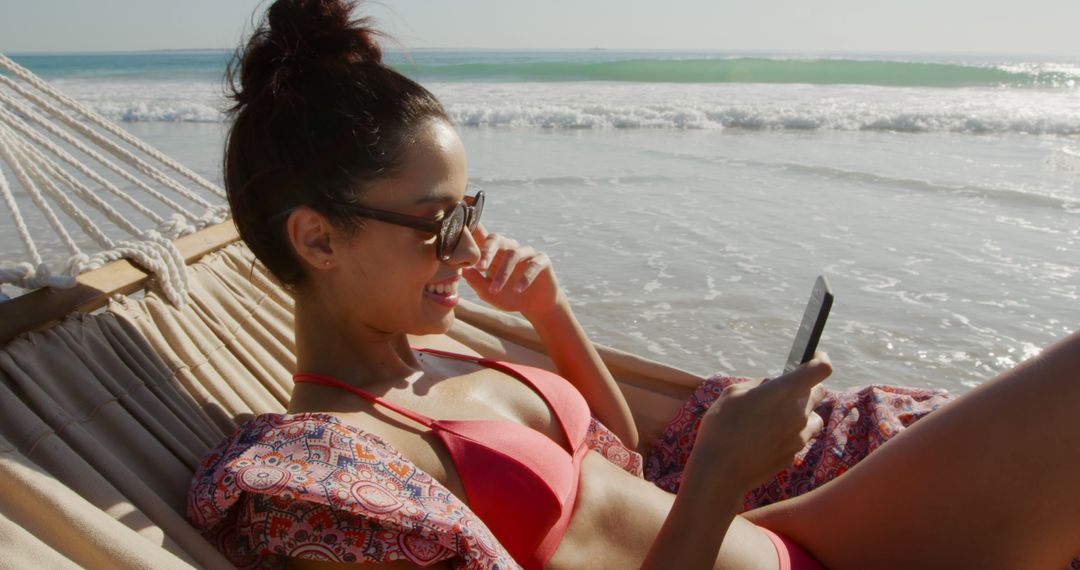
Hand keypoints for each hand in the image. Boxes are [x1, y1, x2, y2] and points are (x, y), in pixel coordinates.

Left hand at [462, 224, 564, 319]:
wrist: (536, 307)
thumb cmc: (509, 297)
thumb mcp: (488, 292)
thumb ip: (476, 280)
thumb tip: (461, 269)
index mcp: (494, 252)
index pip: (482, 237)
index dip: (473, 232)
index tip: (462, 237)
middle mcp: (510, 248)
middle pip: (497, 239)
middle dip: (487, 251)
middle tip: (479, 267)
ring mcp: (527, 253)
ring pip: (513, 254)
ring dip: (503, 273)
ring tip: (495, 290)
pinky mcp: (542, 260)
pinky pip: (533, 265)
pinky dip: (525, 278)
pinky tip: (518, 290)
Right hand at [690, 354, 831, 491]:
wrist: (722, 472)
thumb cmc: (721, 428)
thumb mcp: (732, 394)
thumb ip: (758, 385)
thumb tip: (770, 387)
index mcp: (784, 391)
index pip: (820, 369)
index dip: (820, 359)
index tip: (814, 356)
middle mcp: (798, 412)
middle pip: (819, 392)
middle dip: (806, 387)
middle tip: (785, 391)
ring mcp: (800, 436)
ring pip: (814, 416)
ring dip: (802, 412)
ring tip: (777, 416)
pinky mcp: (795, 454)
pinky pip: (801, 437)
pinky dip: (792, 432)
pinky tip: (768, 437)